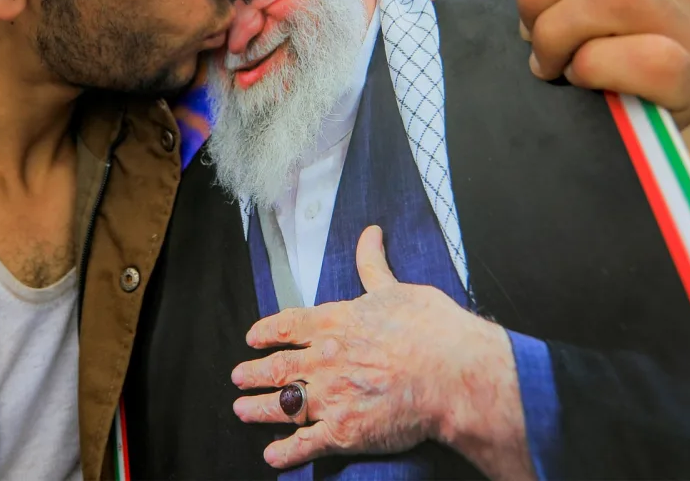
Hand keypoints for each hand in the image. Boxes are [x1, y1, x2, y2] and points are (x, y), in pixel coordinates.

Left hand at [231, 227, 532, 477]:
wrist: (452, 373)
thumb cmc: (429, 329)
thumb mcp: (395, 288)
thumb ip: (373, 265)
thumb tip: (370, 234)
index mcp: (333, 323)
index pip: (287, 326)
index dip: (265, 332)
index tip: (252, 338)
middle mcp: (323, 360)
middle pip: (276, 367)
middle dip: (252, 374)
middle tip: (237, 377)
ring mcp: (330, 396)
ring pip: (282, 404)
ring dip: (258, 409)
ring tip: (242, 410)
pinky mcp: (343, 430)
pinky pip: (306, 443)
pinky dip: (286, 451)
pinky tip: (272, 455)